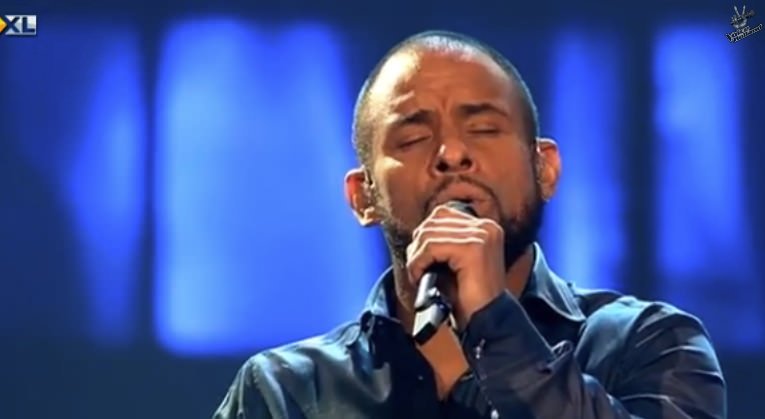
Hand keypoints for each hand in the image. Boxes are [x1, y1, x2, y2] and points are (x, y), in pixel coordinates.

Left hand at [406, 204, 506, 328]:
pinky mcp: (473, 248)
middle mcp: (486, 227)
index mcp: (485, 228)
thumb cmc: (468, 297)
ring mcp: (482, 236)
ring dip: (416, 256)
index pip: (442, 214)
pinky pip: (431, 247)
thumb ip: (442, 242)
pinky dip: (418, 262)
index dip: (425, 235)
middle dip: (418, 245)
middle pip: (434, 221)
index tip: (419, 258)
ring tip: (417, 274)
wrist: (486, 321)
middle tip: (415, 268)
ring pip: (430, 233)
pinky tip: (419, 276)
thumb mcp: (454, 262)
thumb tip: (417, 234)